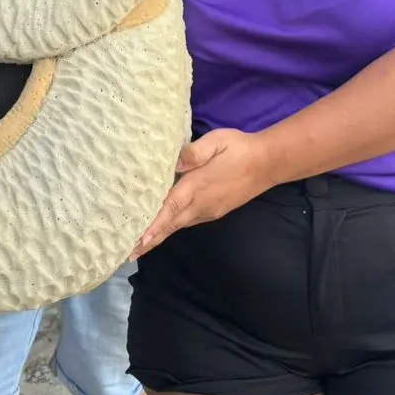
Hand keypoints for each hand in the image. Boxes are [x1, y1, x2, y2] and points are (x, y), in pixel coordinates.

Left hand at [132, 128, 275, 258]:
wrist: (267, 163)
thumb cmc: (239, 148)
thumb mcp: (216, 141)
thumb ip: (194, 151)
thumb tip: (174, 162)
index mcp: (198, 186)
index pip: (172, 207)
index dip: (155, 223)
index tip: (140, 239)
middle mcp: (201, 204)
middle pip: (171, 224)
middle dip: (149, 239)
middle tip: (128, 254)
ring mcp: (208, 210)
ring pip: (179, 226)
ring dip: (158, 236)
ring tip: (138, 245)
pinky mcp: (214, 211)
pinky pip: (187, 222)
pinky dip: (171, 228)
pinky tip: (162, 228)